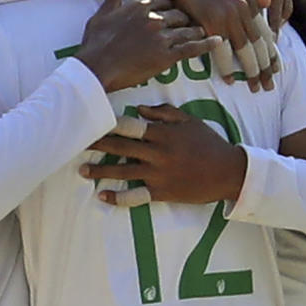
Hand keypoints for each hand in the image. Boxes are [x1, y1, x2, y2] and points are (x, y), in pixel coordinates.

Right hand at [77, 0, 220, 92]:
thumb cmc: (95, 44)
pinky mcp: (166, 56)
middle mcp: (154, 18)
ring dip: (199, 30)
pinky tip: (219, 42)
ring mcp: (162, 37)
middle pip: (181, 13)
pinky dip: (207, 45)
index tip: (178, 8)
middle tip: (197, 22)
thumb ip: (111, 3)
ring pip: (188, 30)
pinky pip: (192, 48)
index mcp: (139, 6)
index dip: (173, 5)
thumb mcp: (100, 17)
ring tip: (209, 31)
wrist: (97, 67)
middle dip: (188, 18)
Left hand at [78, 103, 247, 205]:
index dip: (109, 124)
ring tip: (82, 171)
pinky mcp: (162, 192)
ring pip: (123, 172)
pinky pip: (136, 196)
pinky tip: (104, 197)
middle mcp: (158, 153)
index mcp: (163, 133)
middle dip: (97, 145)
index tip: (92, 121)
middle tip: (77, 143)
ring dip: (101, 172)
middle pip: (121, 148)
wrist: (227, 172)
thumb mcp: (189, 121)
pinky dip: (119, 198)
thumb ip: (164, 113)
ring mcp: (159, 174)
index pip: (130, 126)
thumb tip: (139, 107)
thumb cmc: (208, 143)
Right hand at [173, 0, 282, 91]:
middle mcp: (244, 8)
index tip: (276, 68)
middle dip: (266, 67)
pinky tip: (230, 80)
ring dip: (251, 71)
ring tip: (256, 87)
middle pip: (259, 44)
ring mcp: (229, 16)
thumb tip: (267, 1)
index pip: (266, 32)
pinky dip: (226, 67)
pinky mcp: (212, 23)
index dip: (272, 52)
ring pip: (245, 50)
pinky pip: (222, 51)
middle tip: (269, 85)